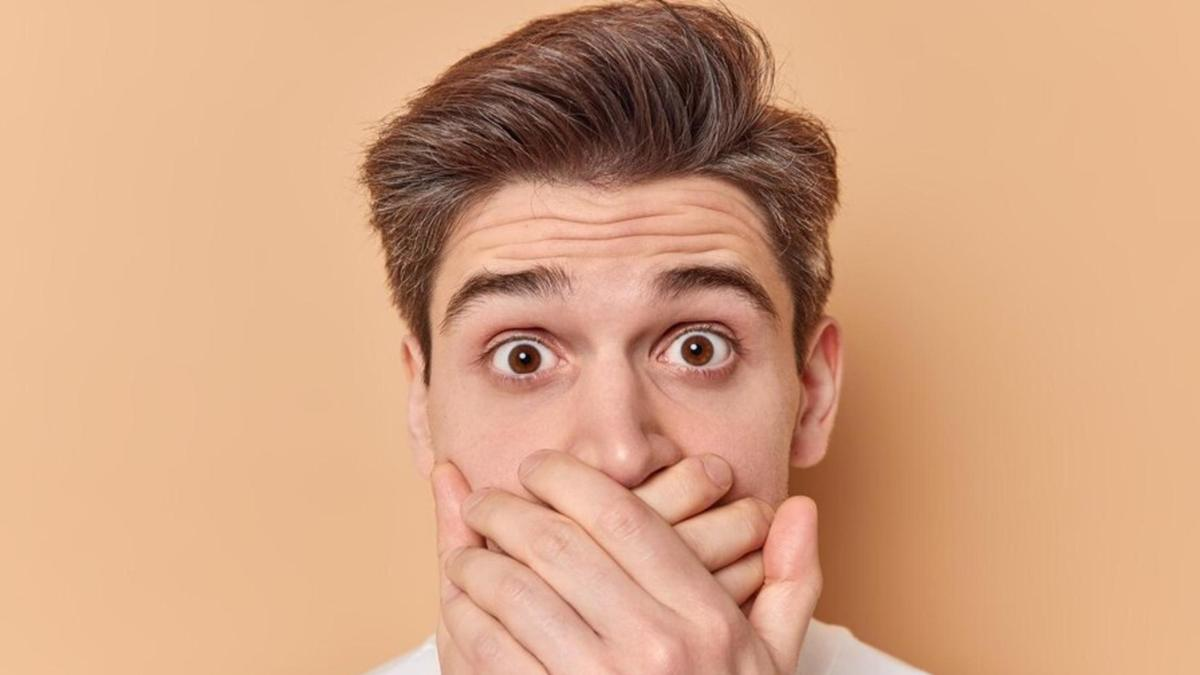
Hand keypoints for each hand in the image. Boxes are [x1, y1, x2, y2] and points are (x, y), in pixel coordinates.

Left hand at [432, 450, 821, 673]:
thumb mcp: (773, 661)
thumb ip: (790, 581)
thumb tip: (798, 509)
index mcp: (706, 618)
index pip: (621, 515)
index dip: (565, 478)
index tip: (536, 469)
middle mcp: (654, 647)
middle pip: (556, 544)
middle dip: (505, 511)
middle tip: (487, 502)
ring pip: (514, 593)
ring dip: (475, 563)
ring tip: (466, 553)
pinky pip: (490, 652)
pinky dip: (464, 619)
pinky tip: (461, 607)